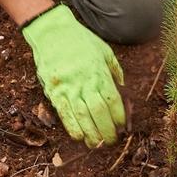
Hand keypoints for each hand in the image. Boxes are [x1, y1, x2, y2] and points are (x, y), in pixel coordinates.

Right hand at [22, 4, 125, 146]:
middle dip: (106, 130)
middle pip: (99, 112)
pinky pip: (64, 114)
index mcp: (99, 72)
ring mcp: (68, 87)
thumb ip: (114, 69)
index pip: (112, 100)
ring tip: (96, 144)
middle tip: (111, 141)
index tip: (122, 126)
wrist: (53, 32)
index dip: (119, 117)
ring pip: (81, 116)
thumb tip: (123, 87)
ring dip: (91, 134)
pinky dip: (72, 127)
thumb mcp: (104, 50)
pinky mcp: (54, 91)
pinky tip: (79, 136)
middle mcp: (84, 82)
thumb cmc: (80, 40)